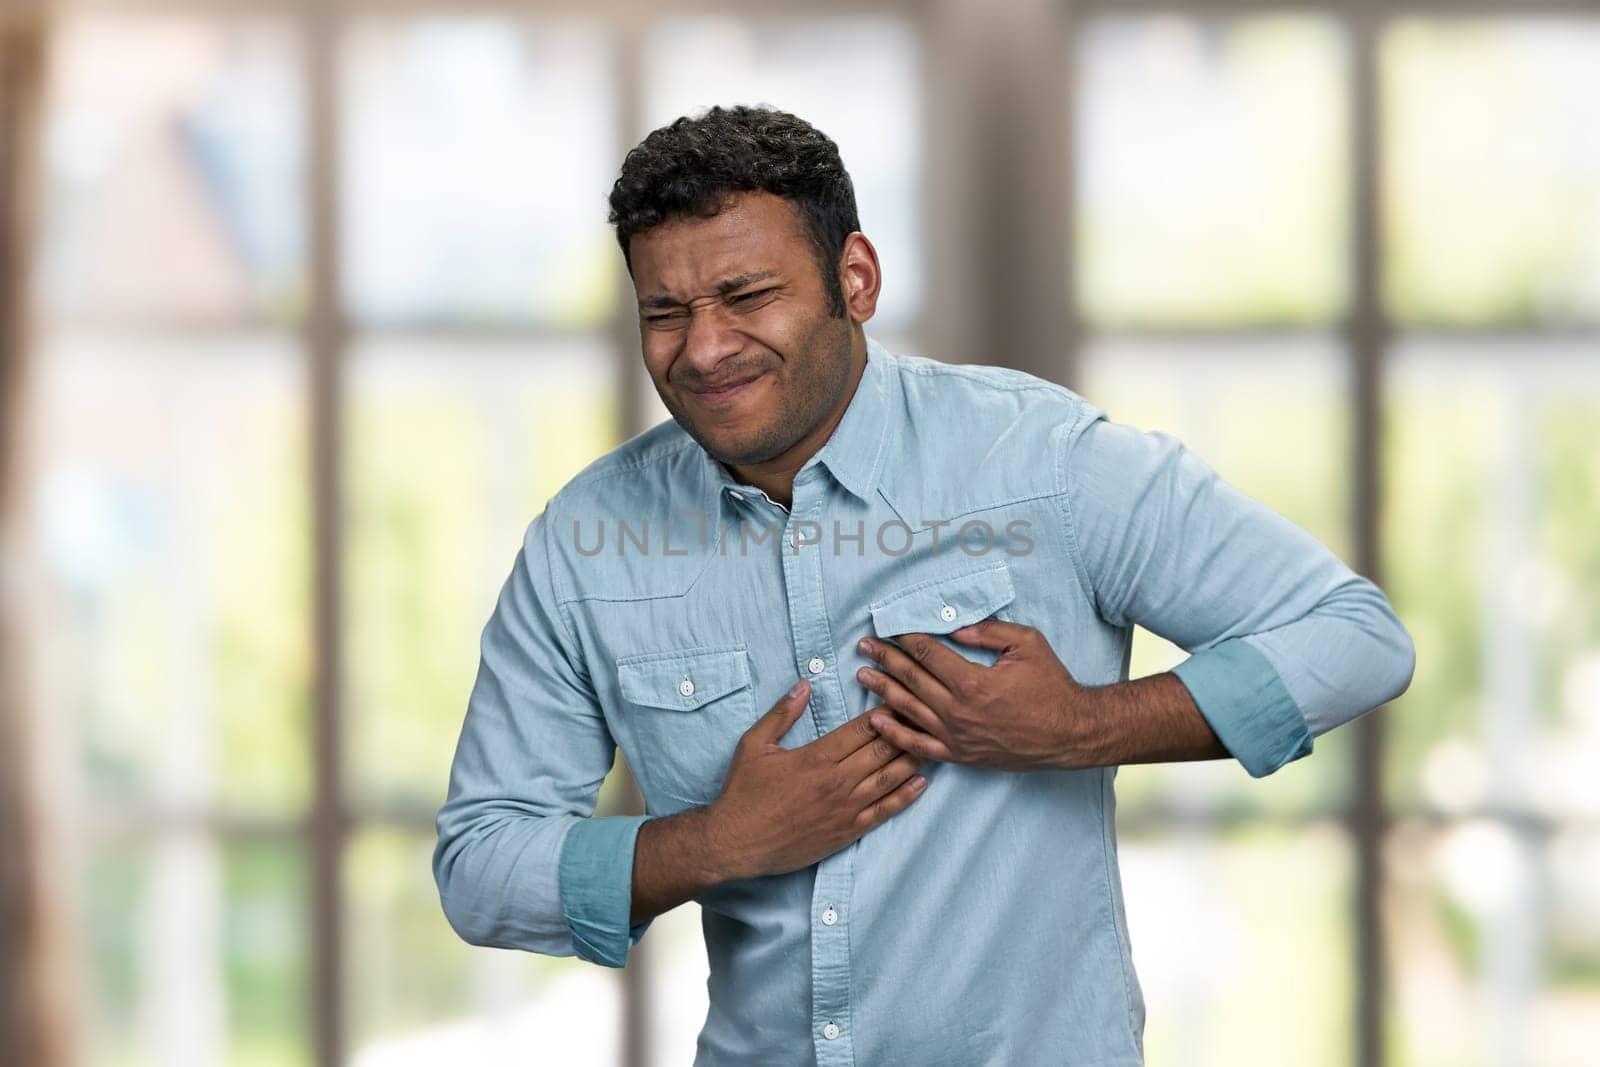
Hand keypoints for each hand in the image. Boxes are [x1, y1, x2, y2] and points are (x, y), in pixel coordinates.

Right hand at [704, 679, 929, 880]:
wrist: (736, 843)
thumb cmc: (743, 793)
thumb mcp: (754, 745)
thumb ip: (782, 714)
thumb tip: (804, 685)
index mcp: (817, 757)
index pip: (862, 729)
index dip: (886, 712)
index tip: (902, 698)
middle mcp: (837, 782)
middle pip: (883, 750)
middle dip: (907, 730)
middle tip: (927, 714)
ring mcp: (845, 809)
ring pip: (890, 779)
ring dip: (914, 759)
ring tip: (935, 742)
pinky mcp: (847, 832)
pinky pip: (884, 812)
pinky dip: (906, 796)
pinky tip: (923, 783)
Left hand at [854, 620, 1097, 771]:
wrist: (1069, 733)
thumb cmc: (1051, 685)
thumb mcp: (1027, 644)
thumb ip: (988, 632)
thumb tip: (953, 628)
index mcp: (973, 682)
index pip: (927, 655)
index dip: (905, 639)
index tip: (888, 629)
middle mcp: (958, 711)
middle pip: (911, 679)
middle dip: (885, 659)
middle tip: (864, 645)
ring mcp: (957, 737)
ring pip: (908, 710)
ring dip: (882, 690)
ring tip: (862, 674)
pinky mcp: (960, 755)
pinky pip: (919, 746)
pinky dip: (895, 734)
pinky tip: (876, 721)